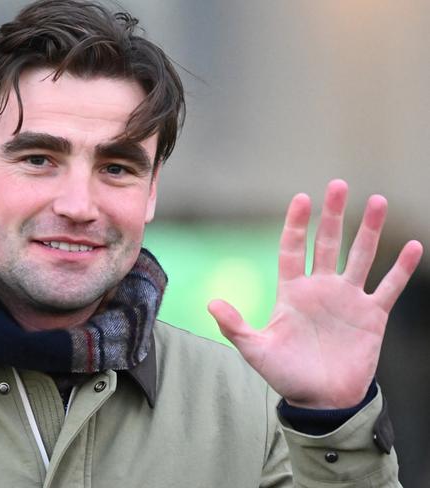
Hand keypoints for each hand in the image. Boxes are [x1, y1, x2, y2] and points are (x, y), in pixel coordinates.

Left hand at [208, 180, 422, 408]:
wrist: (321, 399)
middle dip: (333, 215)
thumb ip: (235, 327)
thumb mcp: (256, 350)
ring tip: (377, 201)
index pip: (293, 249)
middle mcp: (321, 288)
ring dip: (369, 230)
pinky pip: (389, 287)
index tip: (302, 198)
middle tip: (338, 185)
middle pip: (327, 243)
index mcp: (292, 291)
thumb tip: (211, 304)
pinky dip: (400, 268)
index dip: (297, 225)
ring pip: (360, 256)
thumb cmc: (286, 374)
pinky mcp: (371, 315)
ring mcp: (347, 299)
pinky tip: (413, 246)